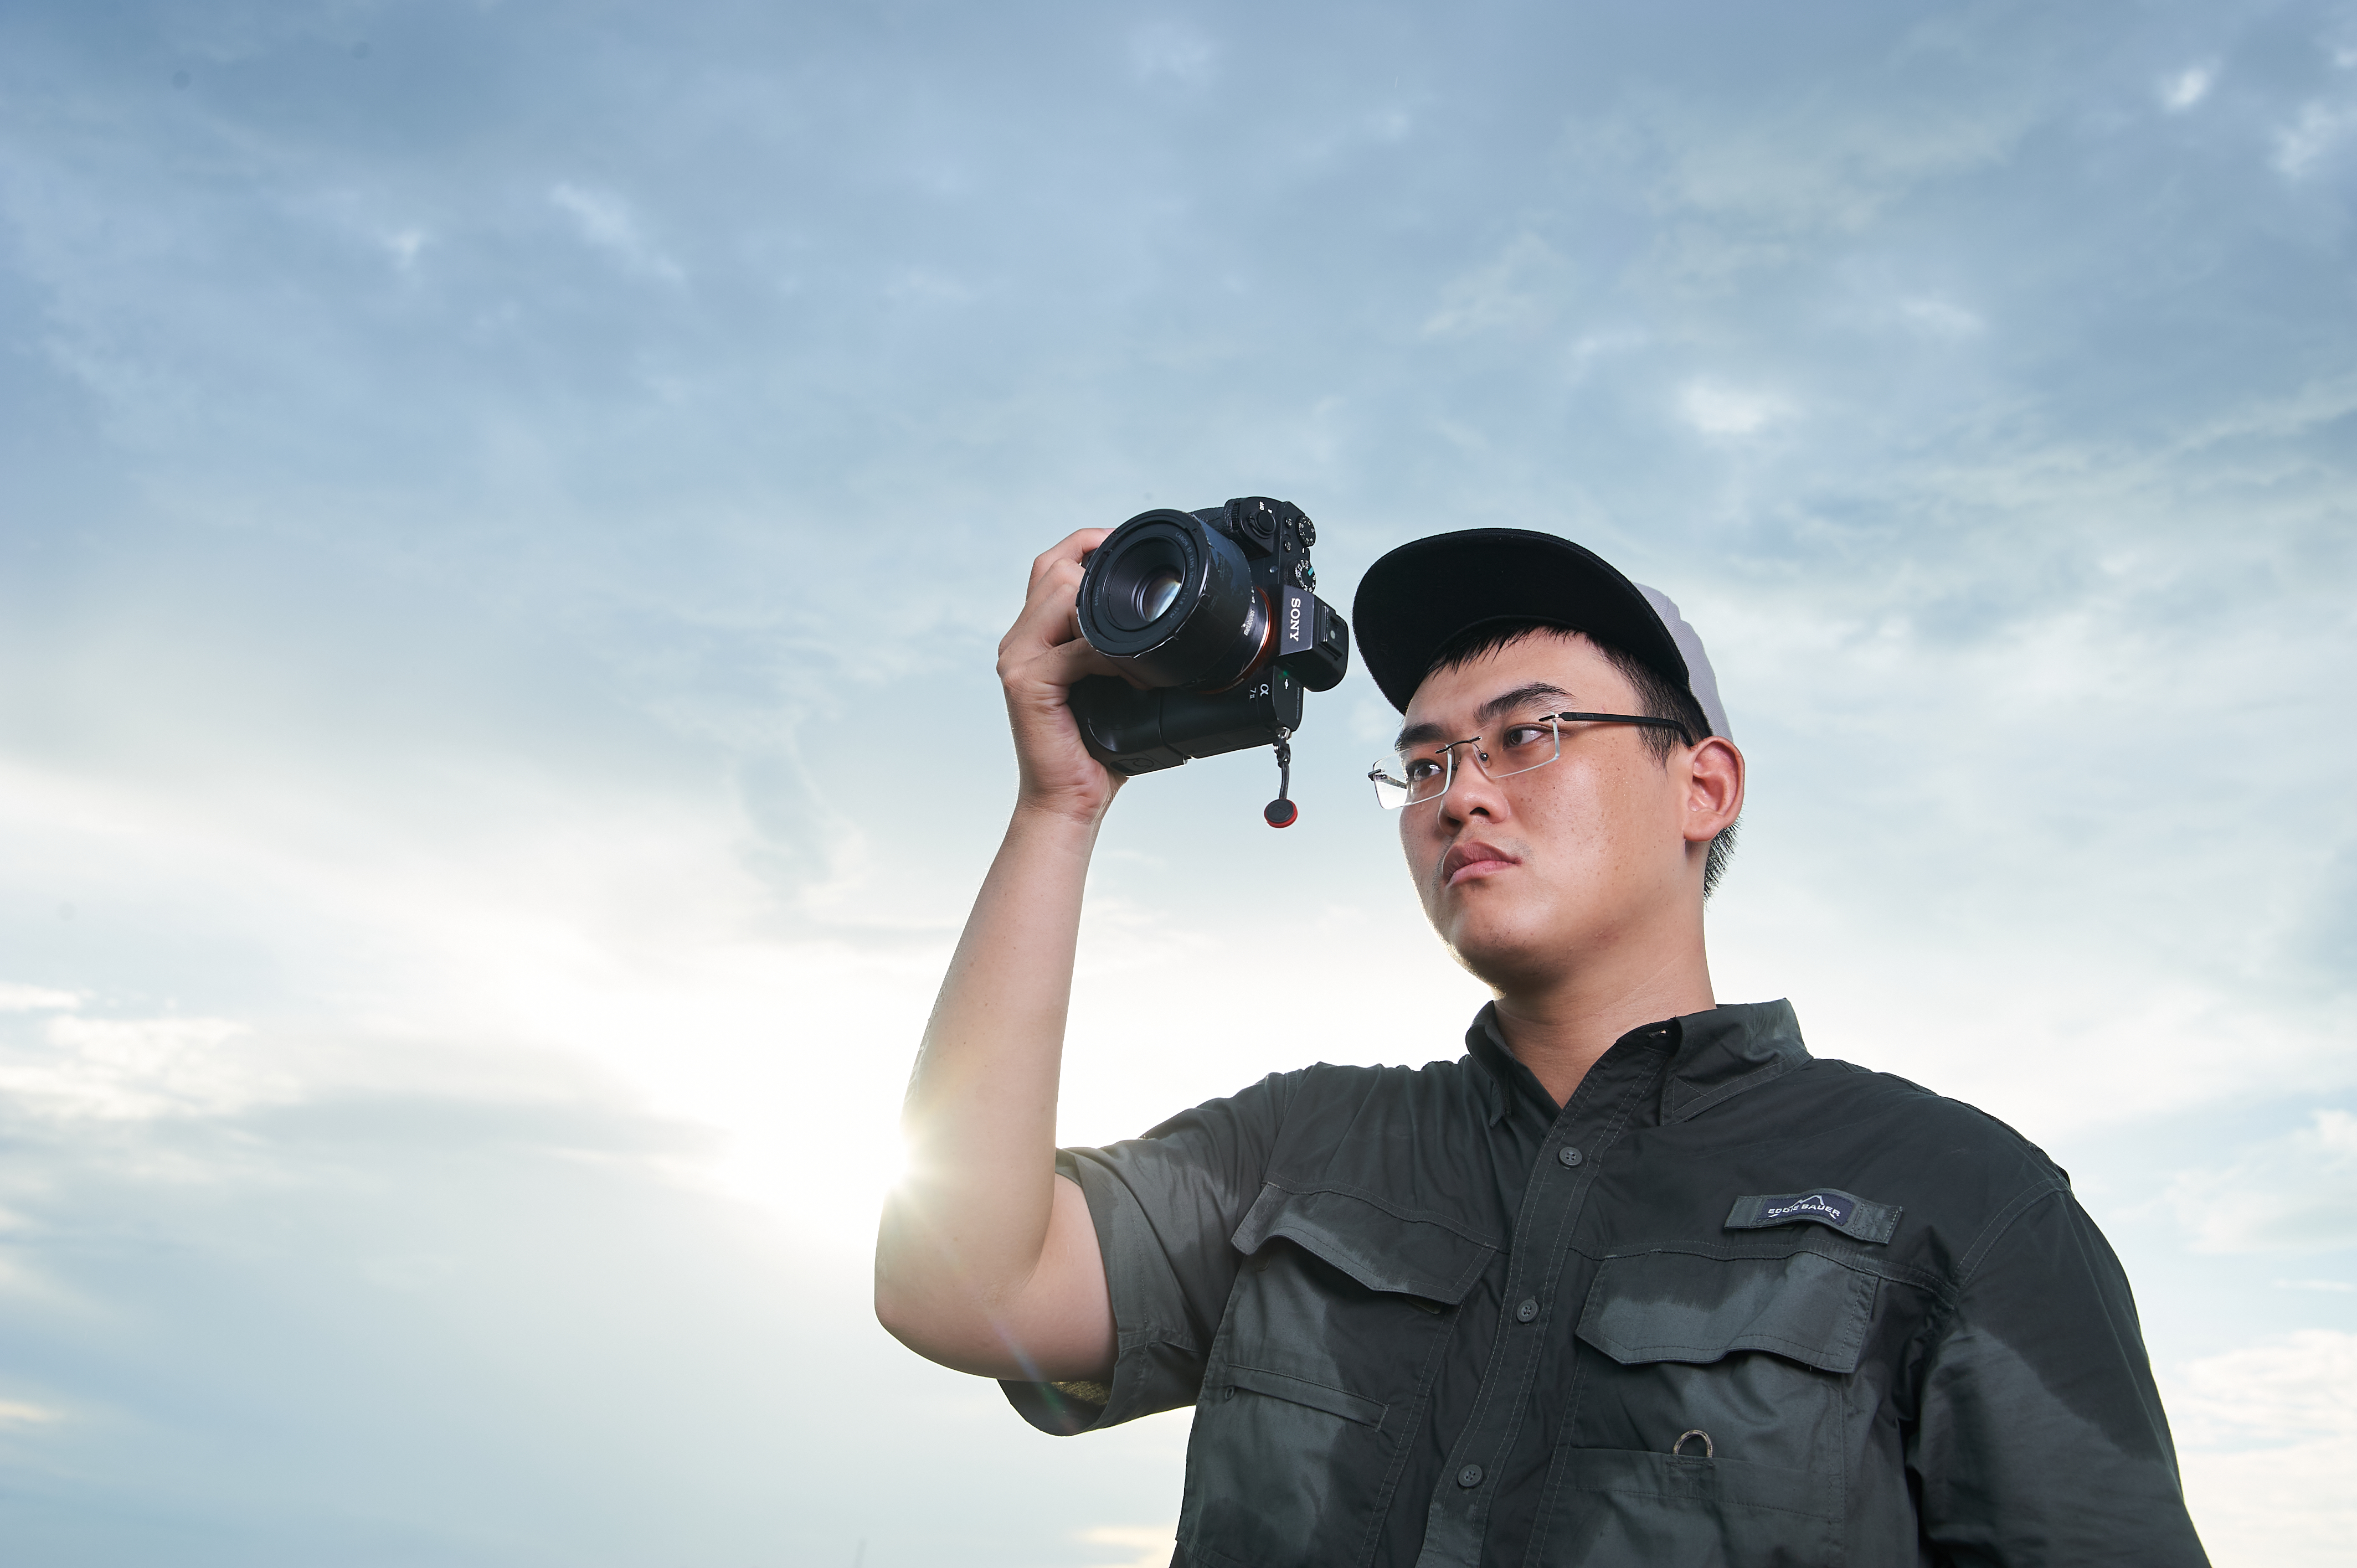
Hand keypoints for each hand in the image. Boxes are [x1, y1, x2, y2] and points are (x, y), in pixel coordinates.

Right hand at [997, 529, 1130, 823]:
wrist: (1069, 799)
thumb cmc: (1095, 749)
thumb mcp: (1113, 684)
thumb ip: (1122, 648)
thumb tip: (1170, 625)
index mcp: (1035, 635)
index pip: (1052, 564)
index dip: (1089, 543)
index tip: (1127, 548)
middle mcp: (1019, 641)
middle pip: (1053, 568)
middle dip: (1101, 572)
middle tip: (1145, 602)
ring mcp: (1017, 659)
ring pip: (1060, 596)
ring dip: (1109, 617)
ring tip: (1139, 655)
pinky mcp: (1026, 683)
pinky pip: (1073, 648)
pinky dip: (1109, 657)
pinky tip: (1131, 676)